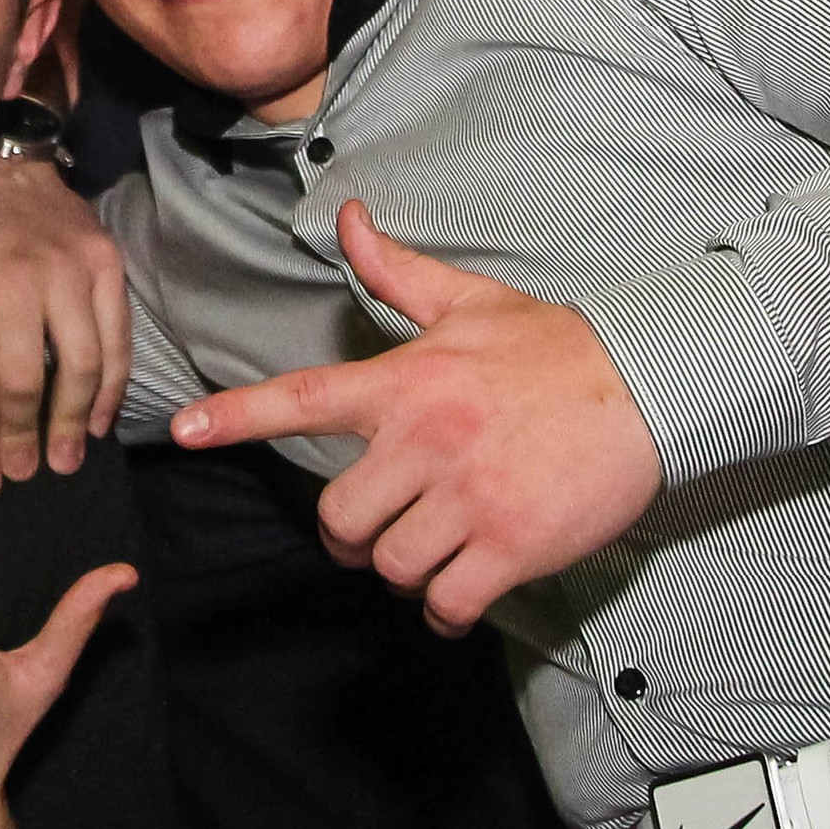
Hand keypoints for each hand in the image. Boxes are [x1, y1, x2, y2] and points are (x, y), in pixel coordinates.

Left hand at [0, 157, 130, 497]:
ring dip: (73, 421)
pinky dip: (112, 385)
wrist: (4, 165)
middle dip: (24, 439)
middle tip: (26, 474)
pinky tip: (99, 418)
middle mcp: (19, 278)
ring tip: (65, 459)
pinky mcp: (107, 262)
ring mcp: (70, 270)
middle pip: (26, 381)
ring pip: (81, 364)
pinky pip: (117, 337)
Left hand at [168, 200, 659, 632]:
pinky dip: (445, 608)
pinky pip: (446, 602)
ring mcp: (467, 496)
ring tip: (432, 550)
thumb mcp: (468, 301)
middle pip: (338, 518)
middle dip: (350, 536)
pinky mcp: (510, 544)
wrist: (647, 386)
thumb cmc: (553, 348)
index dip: (236, 416)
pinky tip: (461, 590)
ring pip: (390, 564)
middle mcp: (424, 440)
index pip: (301, 399)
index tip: (183, 431)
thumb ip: (397, 272)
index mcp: (404, 382)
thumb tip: (348, 220)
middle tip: (375, 530)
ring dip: (403, 569)